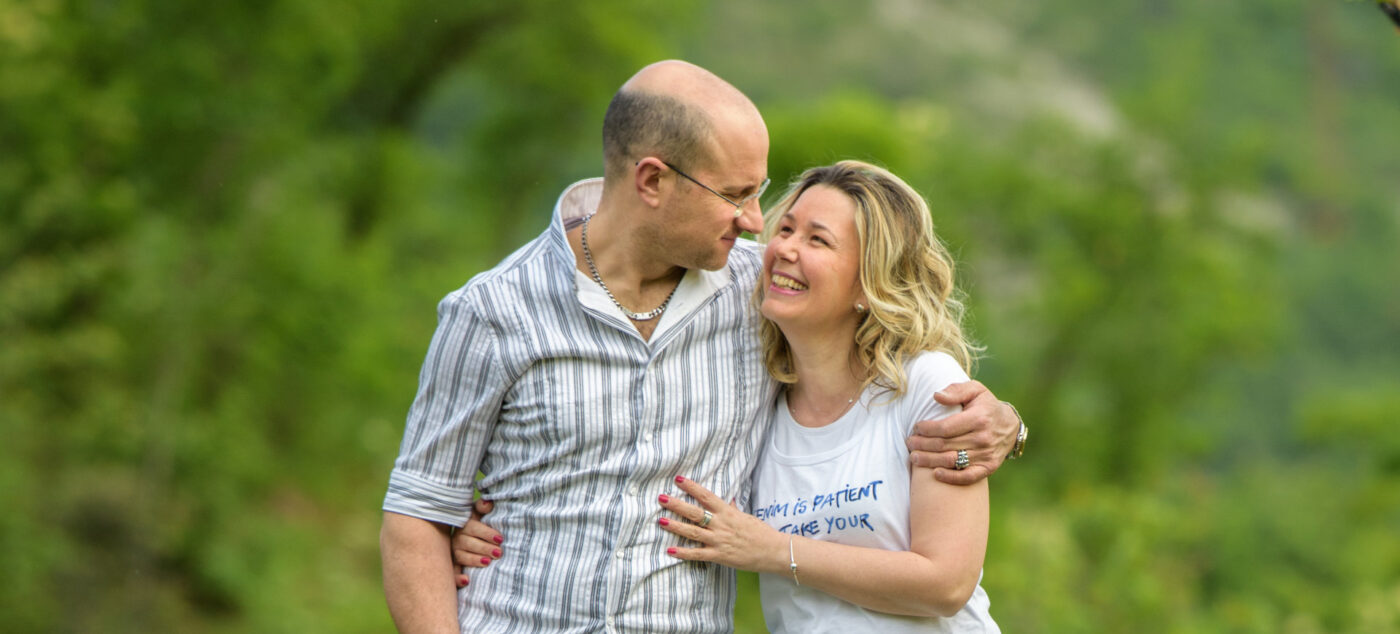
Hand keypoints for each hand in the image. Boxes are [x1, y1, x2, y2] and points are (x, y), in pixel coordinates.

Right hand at [451, 499, 502, 587]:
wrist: (469, 540)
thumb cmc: (479, 527)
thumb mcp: (479, 515)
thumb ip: (483, 507)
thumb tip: (488, 503)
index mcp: (464, 526)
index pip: (473, 528)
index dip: (486, 533)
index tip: (500, 538)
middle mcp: (456, 539)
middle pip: (467, 543)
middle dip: (484, 548)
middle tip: (499, 553)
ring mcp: (452, 554)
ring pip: (460, 557)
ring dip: (473, 560)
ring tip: (487, 563)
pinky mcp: (452, 567)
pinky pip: (452, 574)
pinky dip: (457, 578)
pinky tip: (467, 581)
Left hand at [657, 476, 785, 574]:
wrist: (773, 551)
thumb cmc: (761, 533)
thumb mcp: (745, 517)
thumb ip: (733, 510)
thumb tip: (728, 501)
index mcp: (727, 512)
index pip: (706, 496)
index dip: (691, 487)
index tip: (678, 479)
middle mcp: (721, 524)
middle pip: (695, 512)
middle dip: (676, 504)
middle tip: (661, 498)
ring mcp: (719, 540)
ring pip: (692, 531)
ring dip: (675, 526)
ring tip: (661, 520)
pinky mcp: (719, 556)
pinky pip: (697, 554)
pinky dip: (683, 553)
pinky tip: (670, 550)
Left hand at [905, 380, 1019, 484]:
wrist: (1010, 426)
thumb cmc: (986, 405)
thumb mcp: (975, 390)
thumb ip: (956, 391)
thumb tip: (936, 396)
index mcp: (978, 418)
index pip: (946, 428)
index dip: (927, 429)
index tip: (916, 428)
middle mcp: (983, 438)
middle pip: (945, 445)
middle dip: (923, 445)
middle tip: (909, 443)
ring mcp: (986, 455)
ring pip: (952, 461)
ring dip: (930, 461)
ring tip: (914, 458)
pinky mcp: (988, 467)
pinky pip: (968, 476)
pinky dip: (951, 477)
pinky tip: (936, 474)